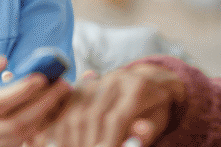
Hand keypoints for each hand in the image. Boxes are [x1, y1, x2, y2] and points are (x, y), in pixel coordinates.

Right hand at [0, 46, 71, 146]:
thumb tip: (3, 61)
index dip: (22, 91)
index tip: (42, 77)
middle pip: (13, 124)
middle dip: (43, 105)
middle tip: (62, 86)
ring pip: (17, 139)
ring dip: (43, 119)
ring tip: (59, 98)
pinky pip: (14, 145)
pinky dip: (34, 131)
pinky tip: (46, 112)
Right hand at [31, 64, 185, 146]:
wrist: (149, 82)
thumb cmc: (155, 108)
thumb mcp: (158, 120)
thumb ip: (147, 132)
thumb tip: (138, 137)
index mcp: (136, 87)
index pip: (117, 119)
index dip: (109, 142)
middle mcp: (114, 79)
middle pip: (93, 115)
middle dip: (89, 142)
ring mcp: (98, 80)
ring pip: (77, 111)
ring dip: (72, 137)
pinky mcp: (84, 86)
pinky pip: (67, 107)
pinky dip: (63, 127)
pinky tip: (63, 141)